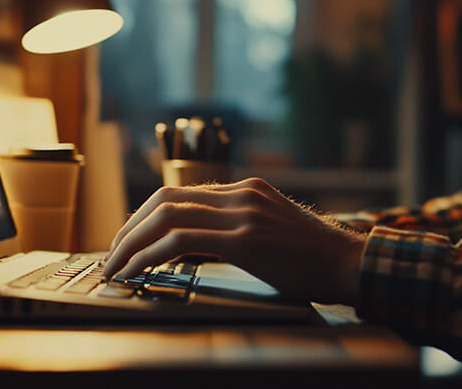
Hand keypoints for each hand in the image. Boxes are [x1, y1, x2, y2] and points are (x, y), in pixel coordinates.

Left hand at [104, 178, 365, 303]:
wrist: (348, 264)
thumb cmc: (312, 256)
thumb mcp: (272, 228)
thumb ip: (239, 224)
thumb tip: (201, 240)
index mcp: (245, 189)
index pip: (178, 193)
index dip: (144, 216)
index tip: (129, 238)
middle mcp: (240, 194)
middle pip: (165, 200)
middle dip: (130, 228)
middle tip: (113, 254)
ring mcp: (242, 213)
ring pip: (166, 218)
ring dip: (132, 243)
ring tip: (117, 267)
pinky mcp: (244, 239)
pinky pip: (181, 241)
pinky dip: (150, 256)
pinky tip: (137, 271)